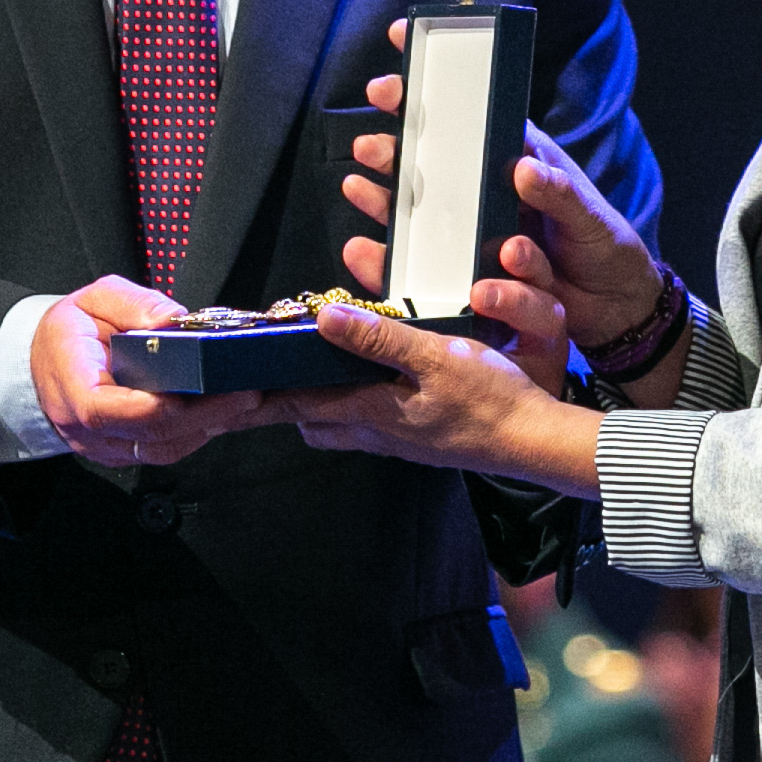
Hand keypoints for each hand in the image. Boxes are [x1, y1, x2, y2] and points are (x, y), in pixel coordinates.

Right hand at [29, 278, 269, 465]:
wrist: (46, 361)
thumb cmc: (70, 331)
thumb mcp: (95, 299)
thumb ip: (133, 304)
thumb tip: (173, 319)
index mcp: (72, 386)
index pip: (104, 411)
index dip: (148, 408)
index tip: (187, 393)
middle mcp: (86, 428)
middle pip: (146, 437)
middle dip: (201, 417)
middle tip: (244, 394)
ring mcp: (106, 446)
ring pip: (162, 451)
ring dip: (207, 428)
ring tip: (243, 401)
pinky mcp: (126, 451)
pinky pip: (166, 450)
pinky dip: (198, 432)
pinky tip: (224, 411)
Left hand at [277, 288, 601, 495]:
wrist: (534, 441)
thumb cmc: (491, 400)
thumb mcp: (436, 356)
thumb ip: (380, 339)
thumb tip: (325, 319)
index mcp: (371, 412)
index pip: (298, 405)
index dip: (260, 398)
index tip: (226, 391)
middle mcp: (377, 433)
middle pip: (311, 423)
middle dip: (284, 405)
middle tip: (265, 377)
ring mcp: (399, 441)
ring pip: (338, 429)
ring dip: (317, 406)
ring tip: (308, 376)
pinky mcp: (419, 441)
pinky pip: (367, 428)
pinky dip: (350, 407)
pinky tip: (366, 386)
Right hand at [342, 36, 668, 342]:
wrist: (613, 312)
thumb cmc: (604, 249)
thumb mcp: (590, 217)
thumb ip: (560, 194)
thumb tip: (521, 169)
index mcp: (522, 160)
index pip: (477, 113)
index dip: (440, 80)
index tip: (403, 45)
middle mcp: (492, 190)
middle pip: (439, 153)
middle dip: (402, 130)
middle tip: (374, 113)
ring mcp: (477, 229)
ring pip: (423, 201)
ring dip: (389, 187)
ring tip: (360, 177)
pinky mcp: (468, 271)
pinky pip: (425, 259)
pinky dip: (393, 251)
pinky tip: (366, 244)